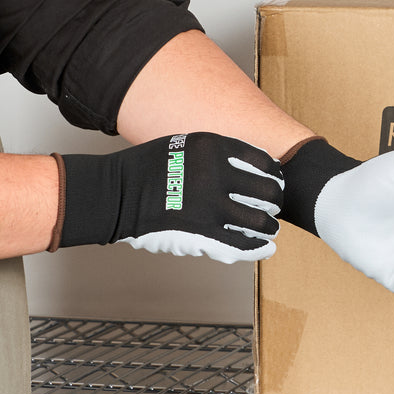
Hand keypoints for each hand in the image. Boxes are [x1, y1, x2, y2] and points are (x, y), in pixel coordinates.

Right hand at [51, 132, 283, 262]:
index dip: (274, 174)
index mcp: (214, 147)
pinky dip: (259, 248)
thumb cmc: (148, 169)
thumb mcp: (185, 145)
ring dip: (268, 227)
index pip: (262, 161)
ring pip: (260, 221)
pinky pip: (242, 244)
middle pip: (267, 191)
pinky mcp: (203, 233)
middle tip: (274, 206)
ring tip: (269, 228)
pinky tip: (266, 248)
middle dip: (274, 201)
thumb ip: (218, 155)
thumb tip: (253, 167)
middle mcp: (217, 174)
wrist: (117, 193)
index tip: (275, 180)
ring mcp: (211, 205)